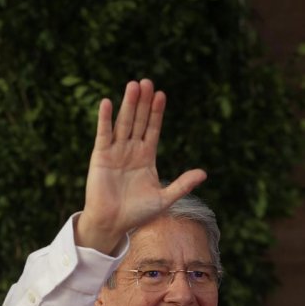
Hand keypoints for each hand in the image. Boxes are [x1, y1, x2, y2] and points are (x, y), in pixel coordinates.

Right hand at [76, 79, 206, 253]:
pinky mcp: (100, 156)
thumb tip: (204, 173)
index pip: (153, 129)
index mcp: (146, 157)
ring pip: (124, 123)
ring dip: (128, 105)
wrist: (113, 223)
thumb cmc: (137, 214)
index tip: (162, 95)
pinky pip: (104, 134)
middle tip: (148, 82)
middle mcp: (131, 150)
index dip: (157, 112)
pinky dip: (105, 119)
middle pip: (139, 120)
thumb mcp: (164, 198)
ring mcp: (115, 151)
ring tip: (133, 85)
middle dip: (144, 102)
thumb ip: (182, 184)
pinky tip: (107, 102)